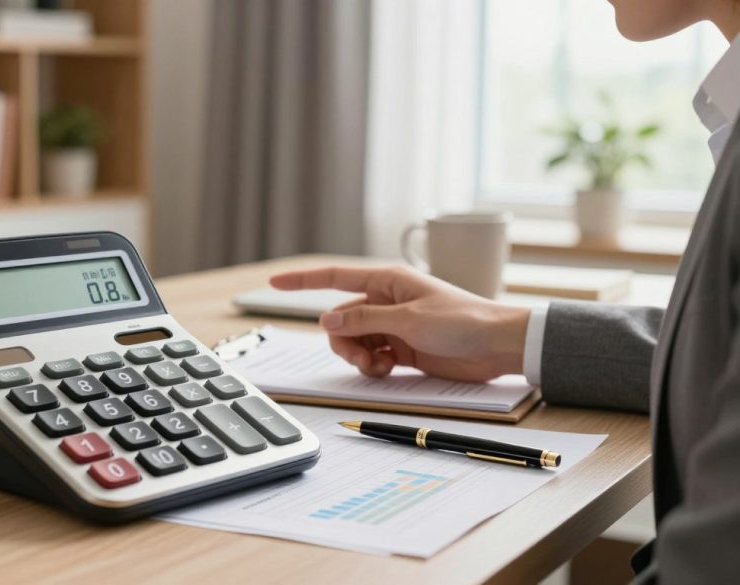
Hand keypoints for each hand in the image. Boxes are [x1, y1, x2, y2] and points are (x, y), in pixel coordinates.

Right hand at [269, 266, 530, 381]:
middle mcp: (385, 301)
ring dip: (357, 356)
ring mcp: (392, 326)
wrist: (497, 347)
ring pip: (353, 340)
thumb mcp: (408, 319)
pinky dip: (371, 366)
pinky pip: (370, 356)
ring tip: (377, 367)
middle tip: (360, 358)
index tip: (274, 281)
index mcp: (387, 281)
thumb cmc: (462, 321)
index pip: (334, 277)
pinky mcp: (401, 348)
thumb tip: (327, 318)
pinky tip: (386, 371)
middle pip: (340, 318)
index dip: (302, 280)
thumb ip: (364, 318)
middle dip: (342, 340)